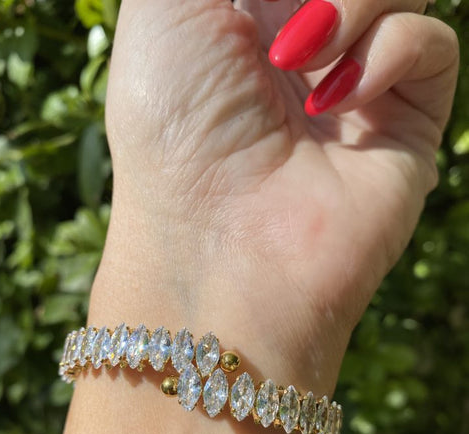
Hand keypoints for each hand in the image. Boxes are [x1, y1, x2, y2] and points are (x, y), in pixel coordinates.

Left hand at [95, 0, 458, 392]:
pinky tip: (337, 97)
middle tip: (286, 21)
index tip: (260, 0)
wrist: (219, 246)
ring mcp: (357, 83)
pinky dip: (390, 49)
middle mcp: (301, 45)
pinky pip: (430, 43)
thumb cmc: (174, 130)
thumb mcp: (165, 8)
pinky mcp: (405, 123)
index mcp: (242, 18)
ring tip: (300, 57)